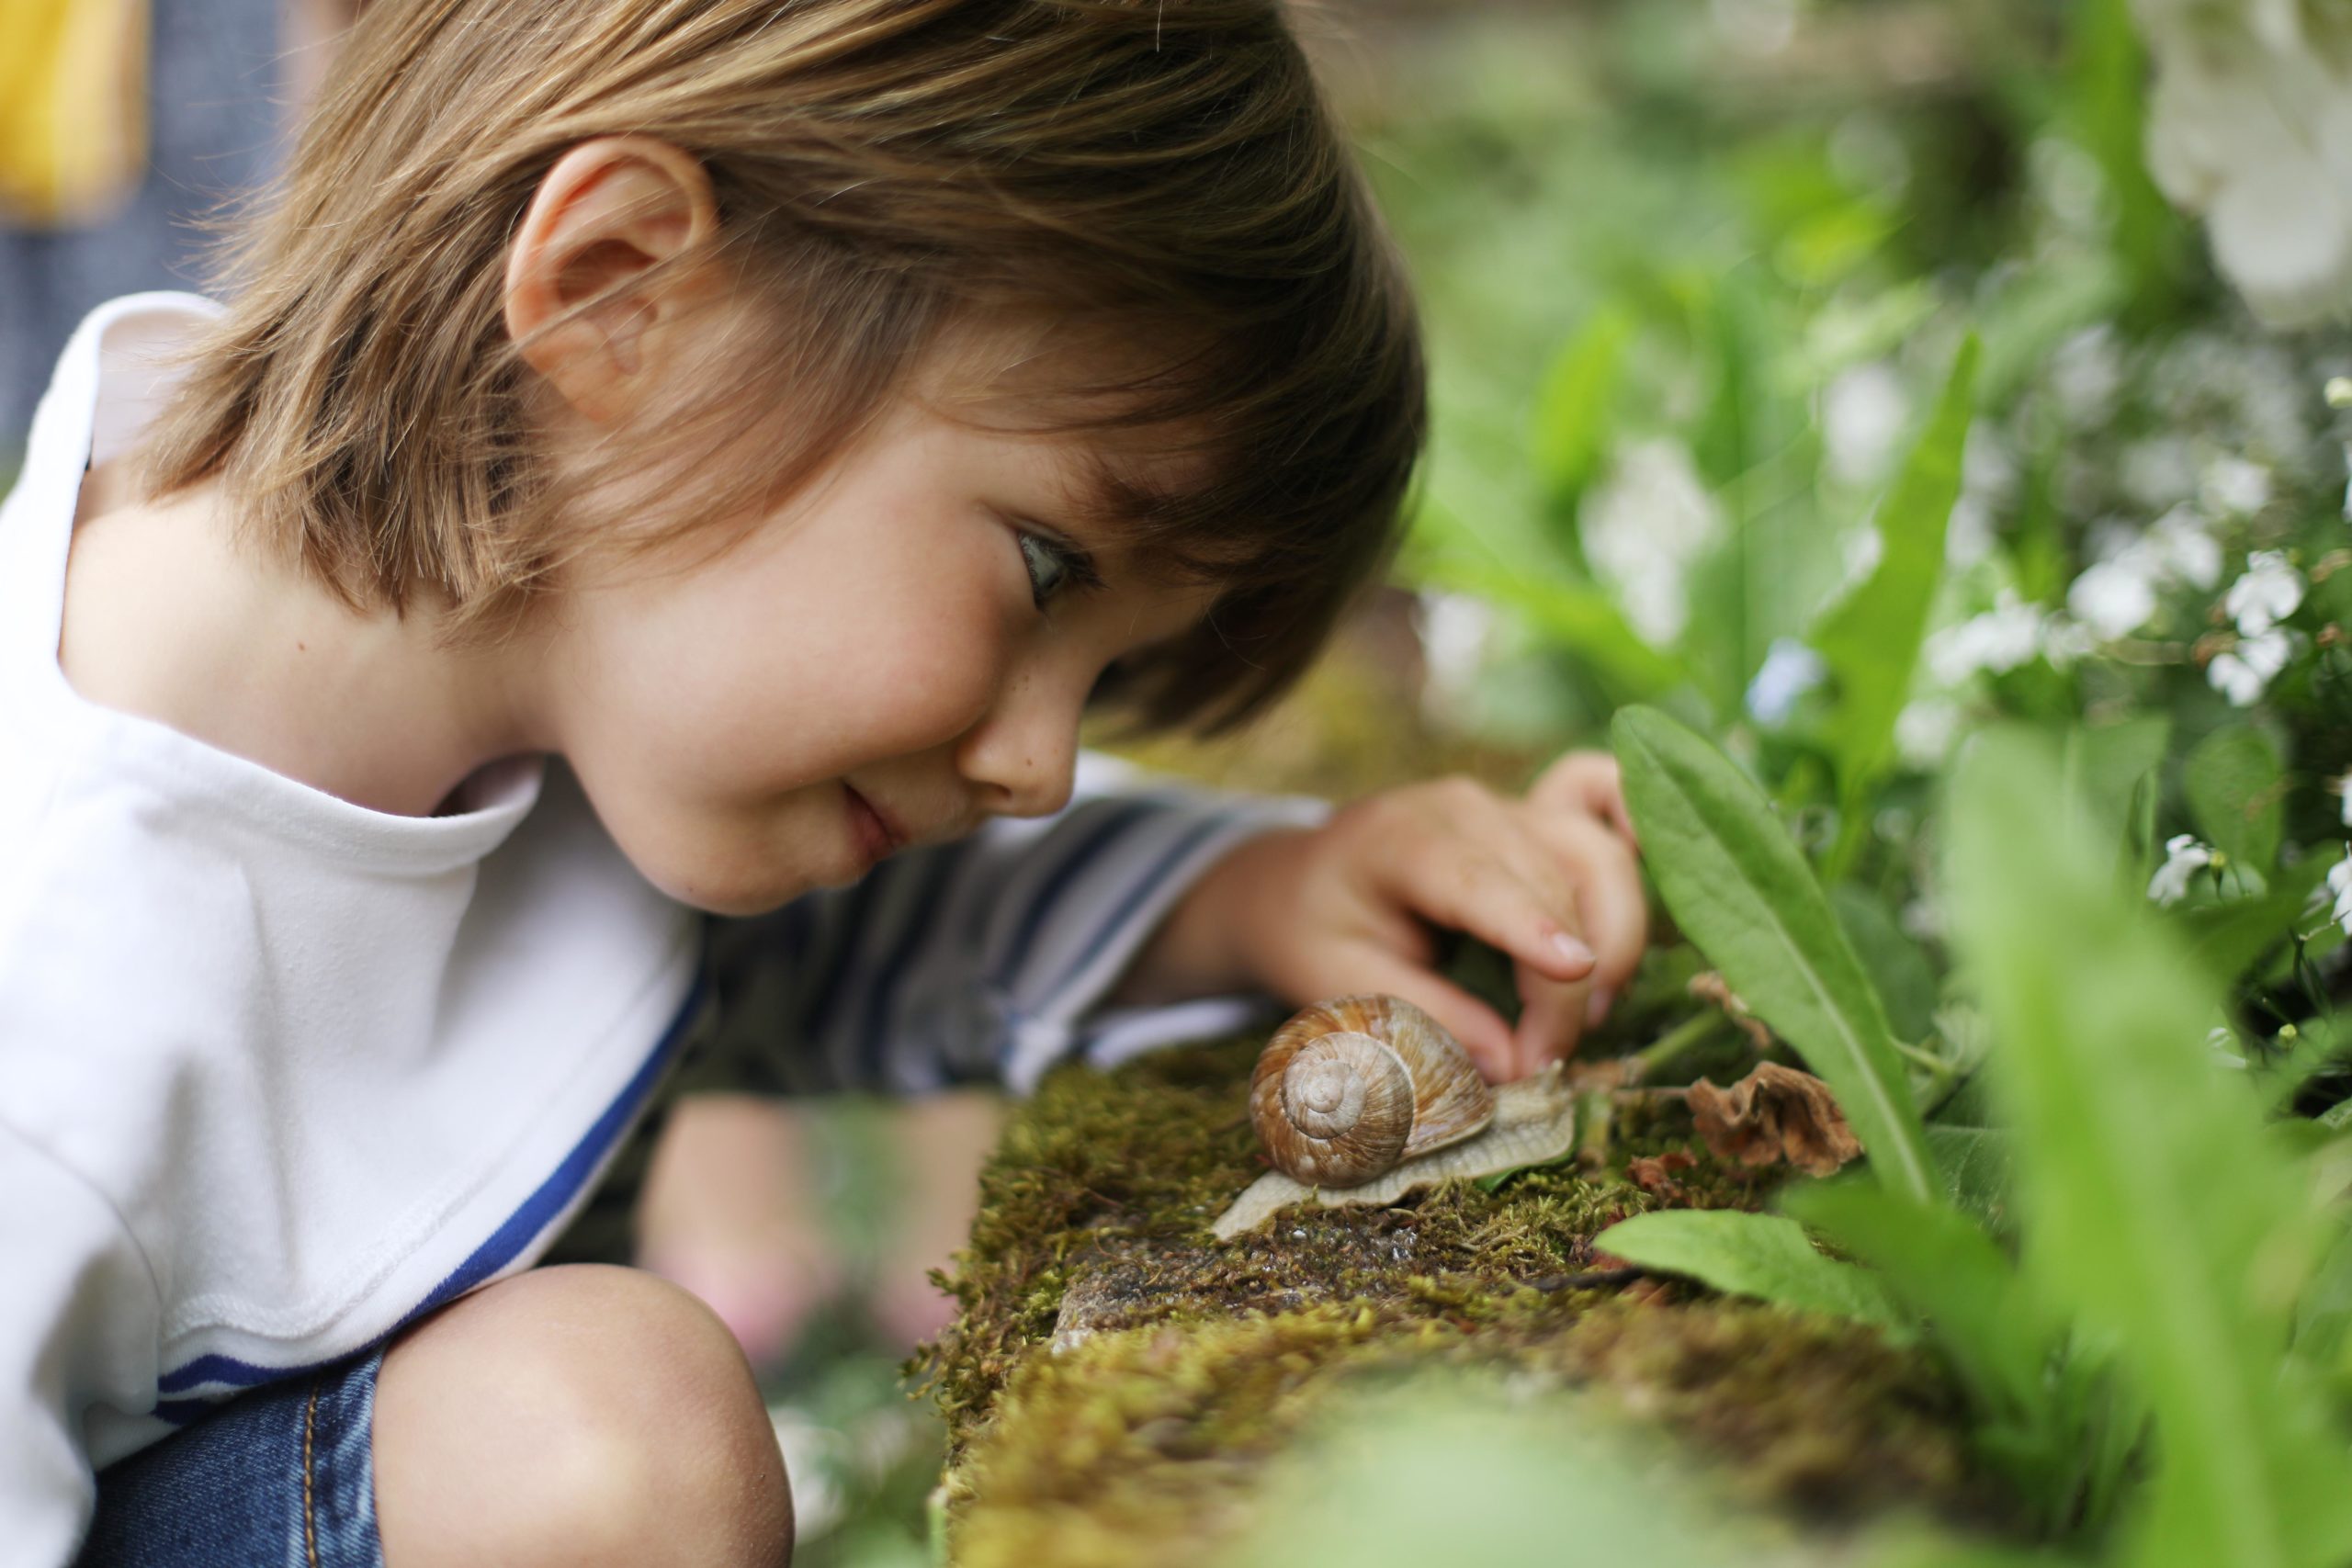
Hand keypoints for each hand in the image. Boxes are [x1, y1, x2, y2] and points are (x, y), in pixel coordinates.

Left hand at [1124, 752, 1647, 1080]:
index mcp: (1399, 838)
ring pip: (1598, 856)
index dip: (1533, 926)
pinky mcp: (1537, 817)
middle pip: (1554, 882)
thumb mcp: (1339, 984)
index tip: (1577, 975)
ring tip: (1578, 1022)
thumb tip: (1513, 1068)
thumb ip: (1425, 1019)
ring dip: (1613, 942)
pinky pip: (1606, 804)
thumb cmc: (1311, 931)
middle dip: (1567, 985)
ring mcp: (1509, 805)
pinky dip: (1637, 838)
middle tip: (1539, 1066)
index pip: (1480, 880)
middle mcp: (1466, 808)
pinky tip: (1637, 902)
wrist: (1295, 882)